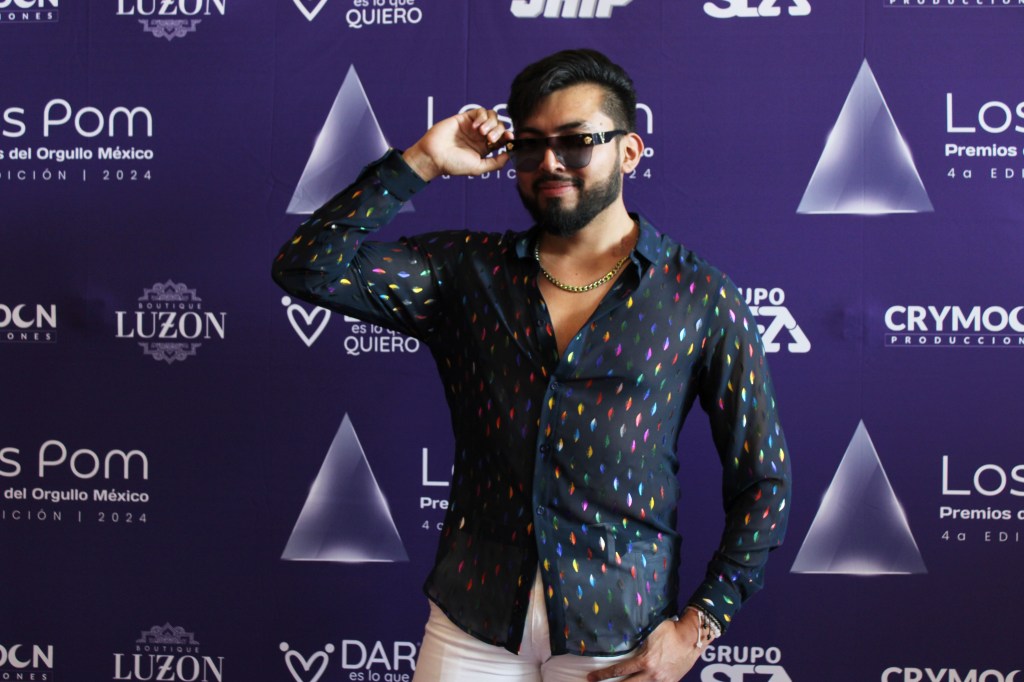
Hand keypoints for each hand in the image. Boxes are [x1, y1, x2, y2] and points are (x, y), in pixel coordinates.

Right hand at [402, 108, 511, 181]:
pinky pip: (480, 111)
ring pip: (492, 117)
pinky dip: (482, 117)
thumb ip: (496, 163)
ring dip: (491, 123)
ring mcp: (473, 126)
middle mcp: (480, 136)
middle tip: (489, 139)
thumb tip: (510, 154)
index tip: (510, 138)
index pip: (503, 139)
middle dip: (498, 131)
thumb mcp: (479, 167)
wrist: (435, 156)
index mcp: (485, 148)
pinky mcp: (465, 118)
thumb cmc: (454, 164)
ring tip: (481, 132)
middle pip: (499, 126)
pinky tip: (475, 127)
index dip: (508, 137)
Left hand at [587, 611, 706, 681]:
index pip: (619, 671)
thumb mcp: (649, 631)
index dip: (603, 675)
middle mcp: (652, 674)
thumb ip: (635, 638)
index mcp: (645, 661)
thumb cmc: (670, 630)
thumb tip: (619, 636)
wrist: (691, 638)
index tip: (592, 677)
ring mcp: (662, 681)